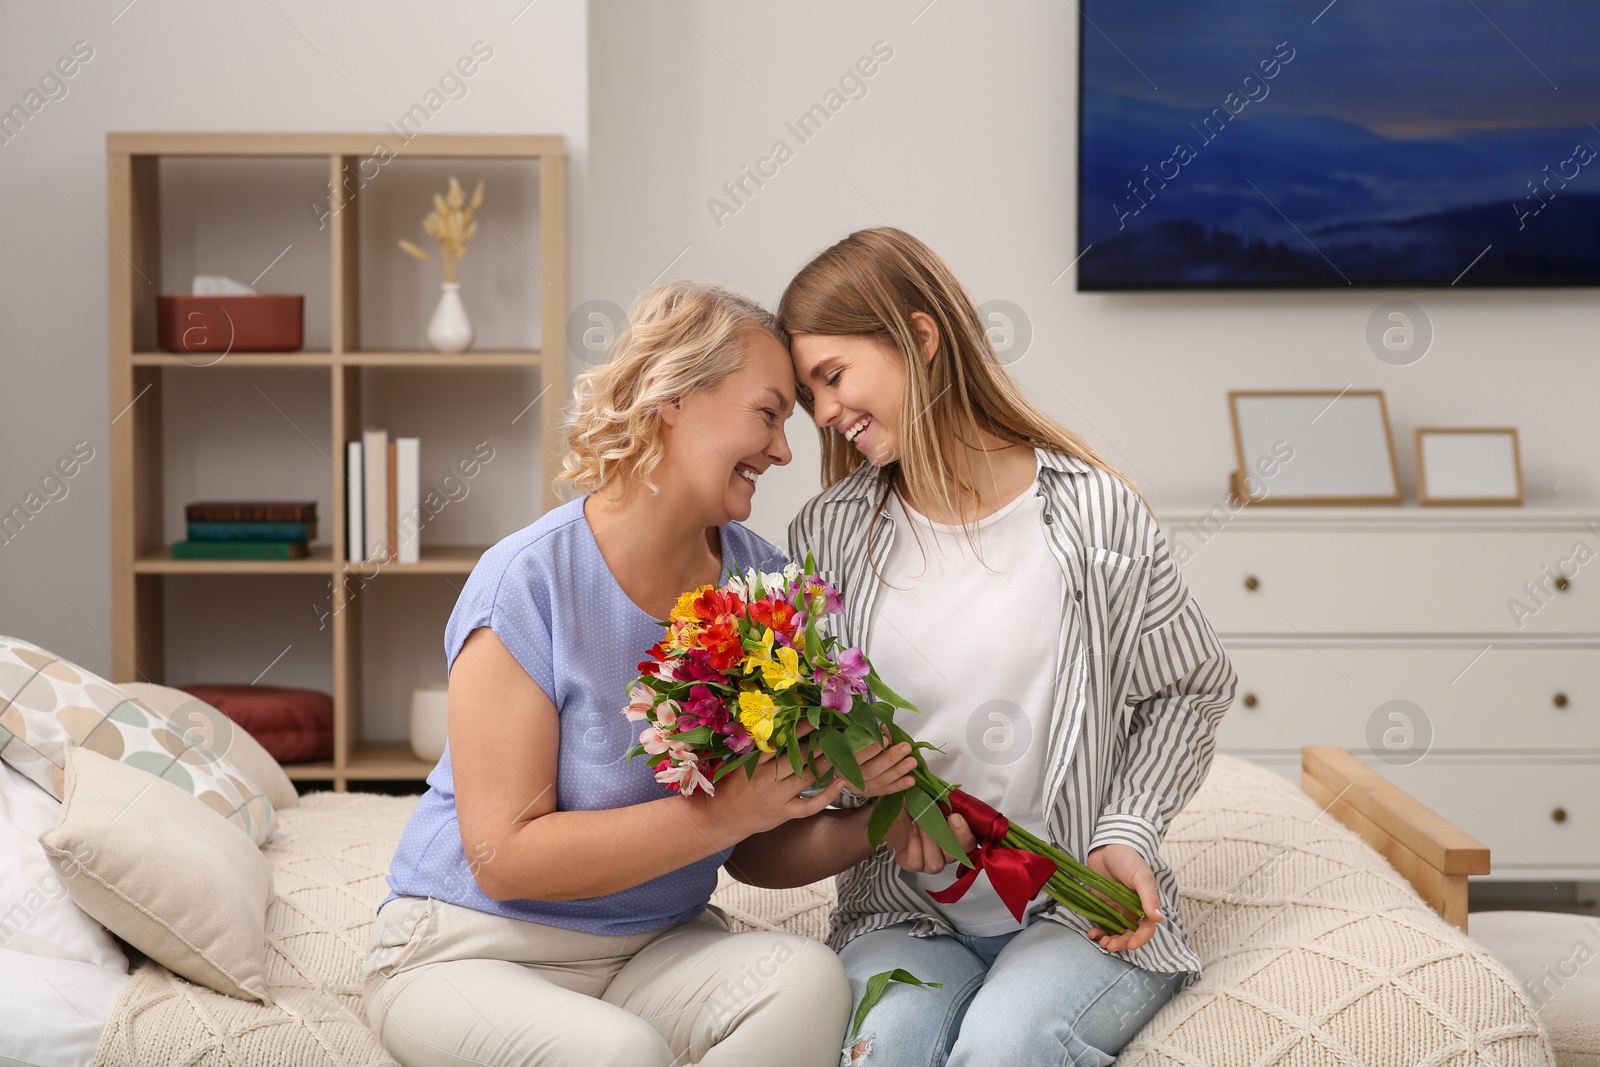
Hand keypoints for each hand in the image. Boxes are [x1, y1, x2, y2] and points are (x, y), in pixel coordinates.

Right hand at [703, 721, 843, 836]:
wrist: (722, 817)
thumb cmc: (734, 787)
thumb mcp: (743, 764)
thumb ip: (762, 751)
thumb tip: (785, 729)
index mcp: (756, 763)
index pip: (781, 742)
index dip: (800, 730)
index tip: (814, 718)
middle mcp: (767, 779)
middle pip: (797, 758)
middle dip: (818, 744)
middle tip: (835, 732)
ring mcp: (777, 797)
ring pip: (806, 777)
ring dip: (825, 763)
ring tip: (840, 750)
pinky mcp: (785, 813)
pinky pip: (810, 805)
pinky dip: (827, 795)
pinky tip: (841, 782)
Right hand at [848, 729, 918, 798]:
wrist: (845, 763)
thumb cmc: (851, 745)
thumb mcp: (854, 736)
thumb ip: (868, 733)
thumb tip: (885, 729)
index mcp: (840, 760)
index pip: (855, 757)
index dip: (870, 750)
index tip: (886, 740)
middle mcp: (847, 778)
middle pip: (870, 770)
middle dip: (890, 759)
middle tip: (905, 748)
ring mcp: (859, 788)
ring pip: (880, 781)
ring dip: (898, 771)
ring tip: (912, 761)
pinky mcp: (869, 794)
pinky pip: (885, 790)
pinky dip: (899, 785)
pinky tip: (911, 780)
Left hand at [883, 805, 978, 874]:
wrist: (893, 813)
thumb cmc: (915, 807)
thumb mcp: (930, 798)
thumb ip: (944, 799)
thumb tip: (951, 793)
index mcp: (956, 839)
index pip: (970, 844)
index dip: (965, 833)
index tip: (956, 816)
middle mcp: (945, 854)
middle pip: (956, 856)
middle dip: (950, 837)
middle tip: (942, 817)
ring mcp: (929, 861)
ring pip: (936, 864)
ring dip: (929, 842)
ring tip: (921, 824)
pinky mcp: (912, 864)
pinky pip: (917, 862)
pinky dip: (915, 845)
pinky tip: (913, 830)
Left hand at [1082, 843, 1162, 951]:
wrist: (1107, 847)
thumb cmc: (1128, 858)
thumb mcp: (1140, 876)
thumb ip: (1148, 896)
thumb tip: (1158, 918)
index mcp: (1145, 904)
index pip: (1146, 927)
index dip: (1141, 938)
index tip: (1132, 945)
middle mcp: (1132, 910)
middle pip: (1129, 933)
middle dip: (1121, 943)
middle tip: (1110, 946)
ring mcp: (1116, 909)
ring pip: (1115, 931)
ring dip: (1110, 940)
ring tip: (1101, 942)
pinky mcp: (1102, 906)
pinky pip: (1101, 923)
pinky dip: (1098, 931)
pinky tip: (1092, 933)